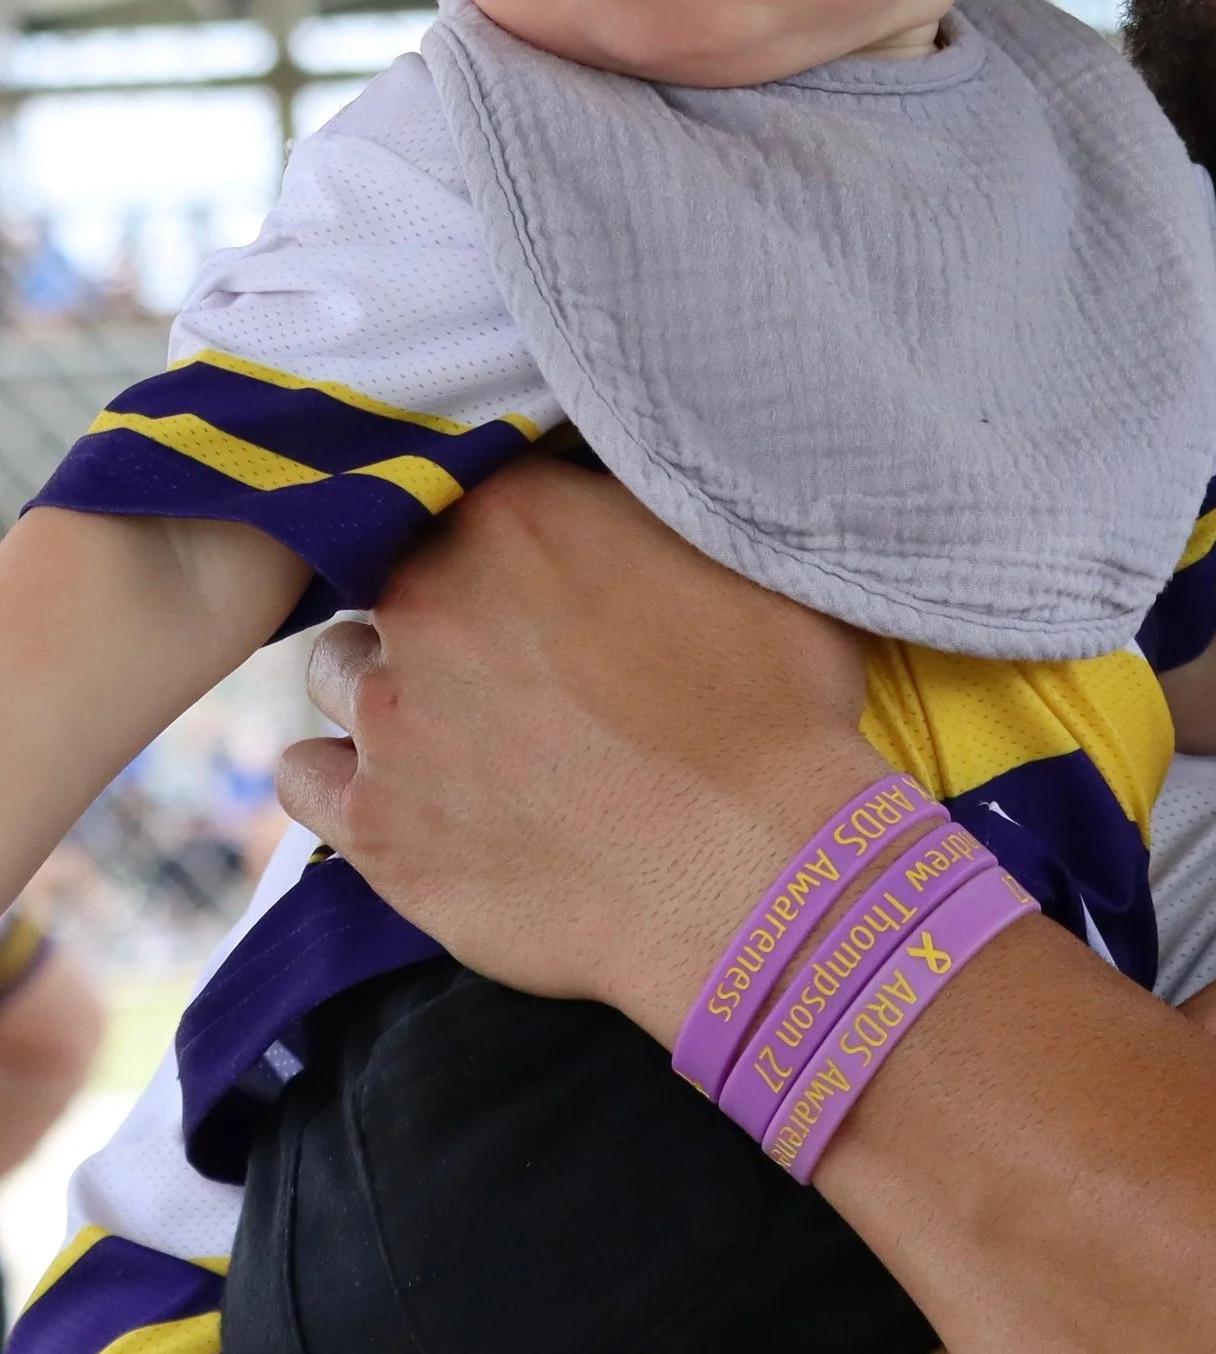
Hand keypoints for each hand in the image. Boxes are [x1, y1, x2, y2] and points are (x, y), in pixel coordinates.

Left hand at [275, 456, 882, 1040]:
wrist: (754, 871)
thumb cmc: (776, 713)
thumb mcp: (747, 561)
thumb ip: (661, 508)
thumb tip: (643, 483)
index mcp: (519, 516)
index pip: (468, 486)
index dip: (502, 527)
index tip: (536, 562)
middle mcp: (430, 598)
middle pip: (395, 574)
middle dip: (444, 603)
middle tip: (509, 649)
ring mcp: (390, 715)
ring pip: (339, 669)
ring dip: (386, 683)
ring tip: (454, 720)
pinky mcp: (373, 824)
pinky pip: (302, 775)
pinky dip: (338, 775)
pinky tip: (398, 785)